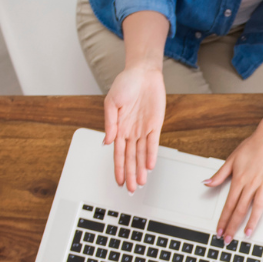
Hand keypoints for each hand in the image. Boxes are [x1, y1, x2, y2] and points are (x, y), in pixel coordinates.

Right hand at [104, 64, 165, 191]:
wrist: (142, 73)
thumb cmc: (125, 84)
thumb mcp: (111, 102)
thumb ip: (109, 123)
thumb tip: (106, 142)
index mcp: (118, 128)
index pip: (118, 154)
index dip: (118, 168)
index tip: (119, 181)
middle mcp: (131, 132)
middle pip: (130, 158)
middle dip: (130, 174)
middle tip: (131, 189)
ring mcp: (143, 130)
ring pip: (141, 154)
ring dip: (140, 169)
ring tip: (141, 183)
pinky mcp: (155, 125)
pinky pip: (153, 143)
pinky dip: (151, 155)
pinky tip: (149, 166)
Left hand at [205, 127, 262, 240]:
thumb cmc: (251, 146)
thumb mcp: (231, 159)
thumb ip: (219, 175)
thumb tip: (206, 183)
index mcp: (239, 180)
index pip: (228, 204)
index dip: (223, 220)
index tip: (219, 230)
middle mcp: (251, 184)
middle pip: (240, 209)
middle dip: (233, 226)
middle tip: (228, 239)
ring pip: (256, 208)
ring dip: (251, 223)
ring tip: (246, 235)